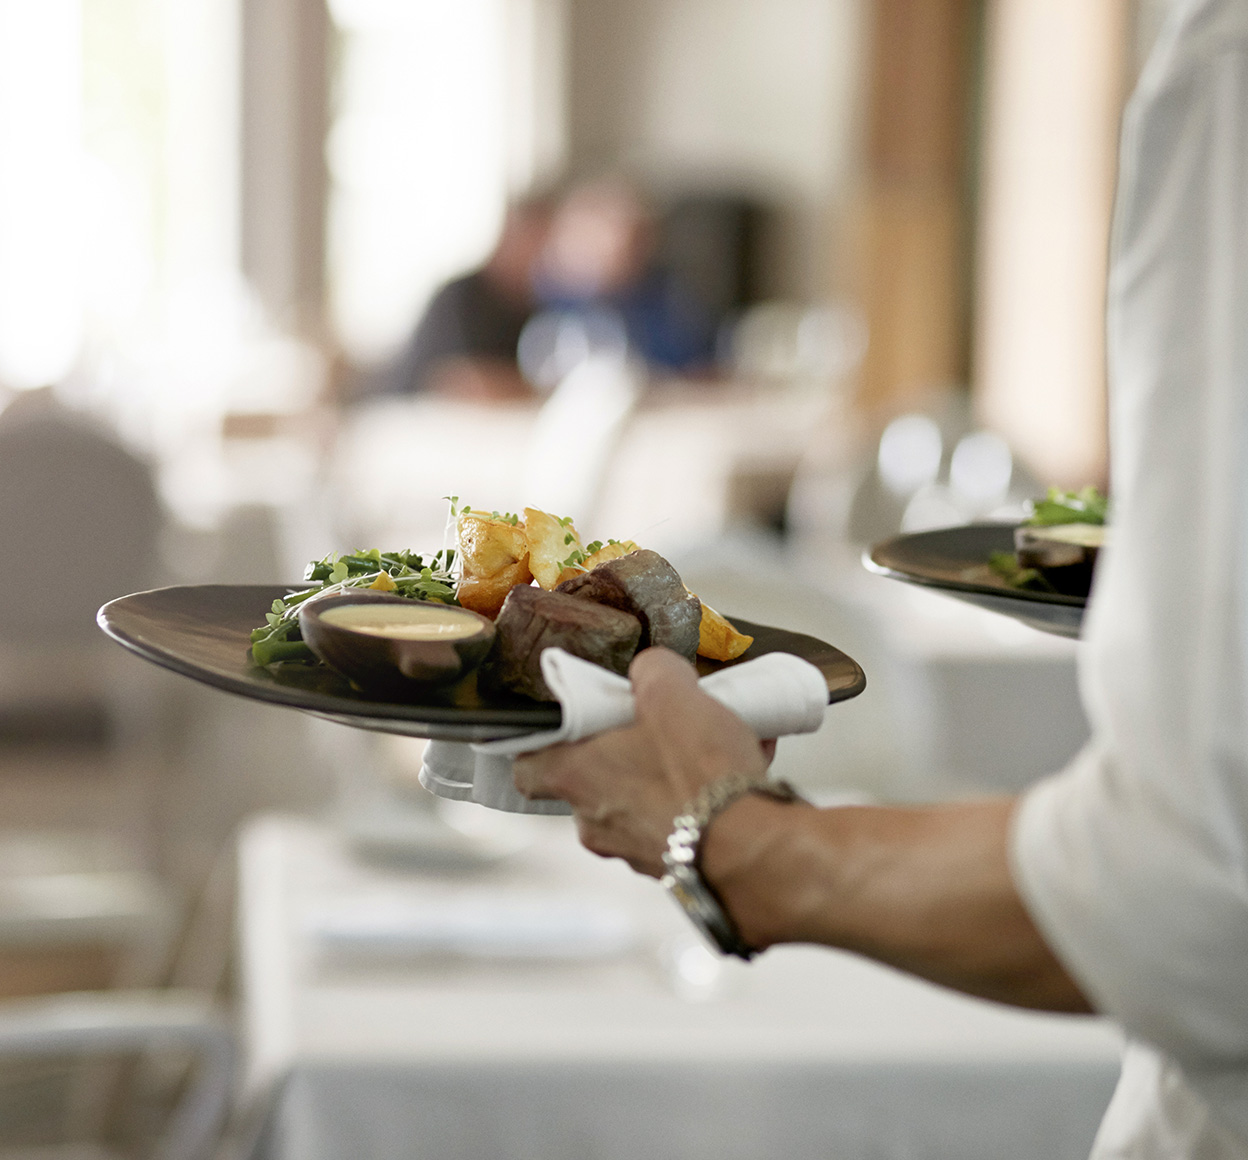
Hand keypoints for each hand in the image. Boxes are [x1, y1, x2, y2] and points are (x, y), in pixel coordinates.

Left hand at [513, 647, 774, 875]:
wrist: (755, 848)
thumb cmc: (700, 776)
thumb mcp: (671, 692)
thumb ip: (652, 670)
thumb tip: (652, 672)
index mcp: (577, 778)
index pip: (529, 768)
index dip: (544, 743)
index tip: (567, 724)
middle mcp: (597, 823)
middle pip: (596, 778)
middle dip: (627, 750)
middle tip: (657, 724)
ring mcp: (636, 850)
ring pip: (644, 800)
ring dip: (671, 772)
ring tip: (715, 740)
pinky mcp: (678, 865)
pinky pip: (683, 821)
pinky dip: (704, 797)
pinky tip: (742, 765)